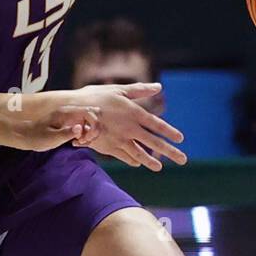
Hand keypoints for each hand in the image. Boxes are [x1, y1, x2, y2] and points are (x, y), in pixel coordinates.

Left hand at [9, 103, 94, 151]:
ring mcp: (69, 118)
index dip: (93, 124)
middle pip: (91, 116)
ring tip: (79, 143)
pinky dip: (83, 135)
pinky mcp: (68, 124)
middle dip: (92, 130)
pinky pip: (82, 127)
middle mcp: (69, 113)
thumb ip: (65, 133)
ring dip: (88, 133)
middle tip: (83, 141)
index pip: (88, 112)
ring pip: (87, 122)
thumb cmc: (35, 137)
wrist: (24, 136)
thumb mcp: (50, 138)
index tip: (85, 138)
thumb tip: (79, 128)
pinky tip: (76, 142)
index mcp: (65, 113)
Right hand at [68, 84, 186, 170]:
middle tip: (183, 160)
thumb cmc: (95, 96)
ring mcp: (119, 140)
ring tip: (159, 168)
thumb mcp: (118, 90)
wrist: (73, 112)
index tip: (180, 139)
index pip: (157, 125)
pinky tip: (138, 163)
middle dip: (170, 152)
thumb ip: (139, 90)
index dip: (169, 132)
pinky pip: (124, 156)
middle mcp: (130, 128)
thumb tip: (158, 87)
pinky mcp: (108, 147)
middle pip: (154, 143)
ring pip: (139, 153)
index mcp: (134, 113)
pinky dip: (132, 160)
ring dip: (150, 161)